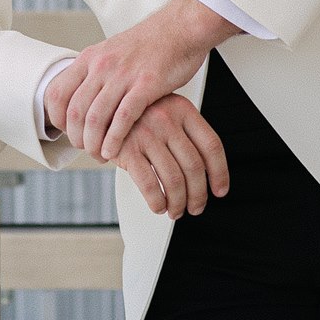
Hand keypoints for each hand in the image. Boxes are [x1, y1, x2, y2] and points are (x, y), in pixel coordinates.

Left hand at [43, 0, 239, 161]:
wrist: (182, 28)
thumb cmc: (151, 45)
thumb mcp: (113, 51)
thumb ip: (97, 72)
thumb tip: (84, 97)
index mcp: (90, 58)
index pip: (57, 93)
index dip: (57, 118)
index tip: (68, 132)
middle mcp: (102, 65)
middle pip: (75, 110)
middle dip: (76, 137)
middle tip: (85, 148)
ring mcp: (123, 75)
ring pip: (95, 117)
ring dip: (93, 143)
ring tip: (99, 155)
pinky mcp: (146, 84)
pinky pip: (123, 118)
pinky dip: (114, 139)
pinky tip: (113, 151)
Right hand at [113, 93, 229, 215]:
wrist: (99, 108)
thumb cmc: (135, 115)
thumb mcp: (165, 112)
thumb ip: (184, 133)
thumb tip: (208, 173)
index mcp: (183, 110)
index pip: (212, 146)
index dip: (220, 173)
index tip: (220, 190)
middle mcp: (167, 120)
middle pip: (194, 166)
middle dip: (198, 194)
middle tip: (196, 207)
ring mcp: (146, 134)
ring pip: (174, 179)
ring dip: (178, 202)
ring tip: (176, 211)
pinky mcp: (126, 149)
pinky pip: (149, 184)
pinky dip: (157, 201)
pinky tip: (159, 206)